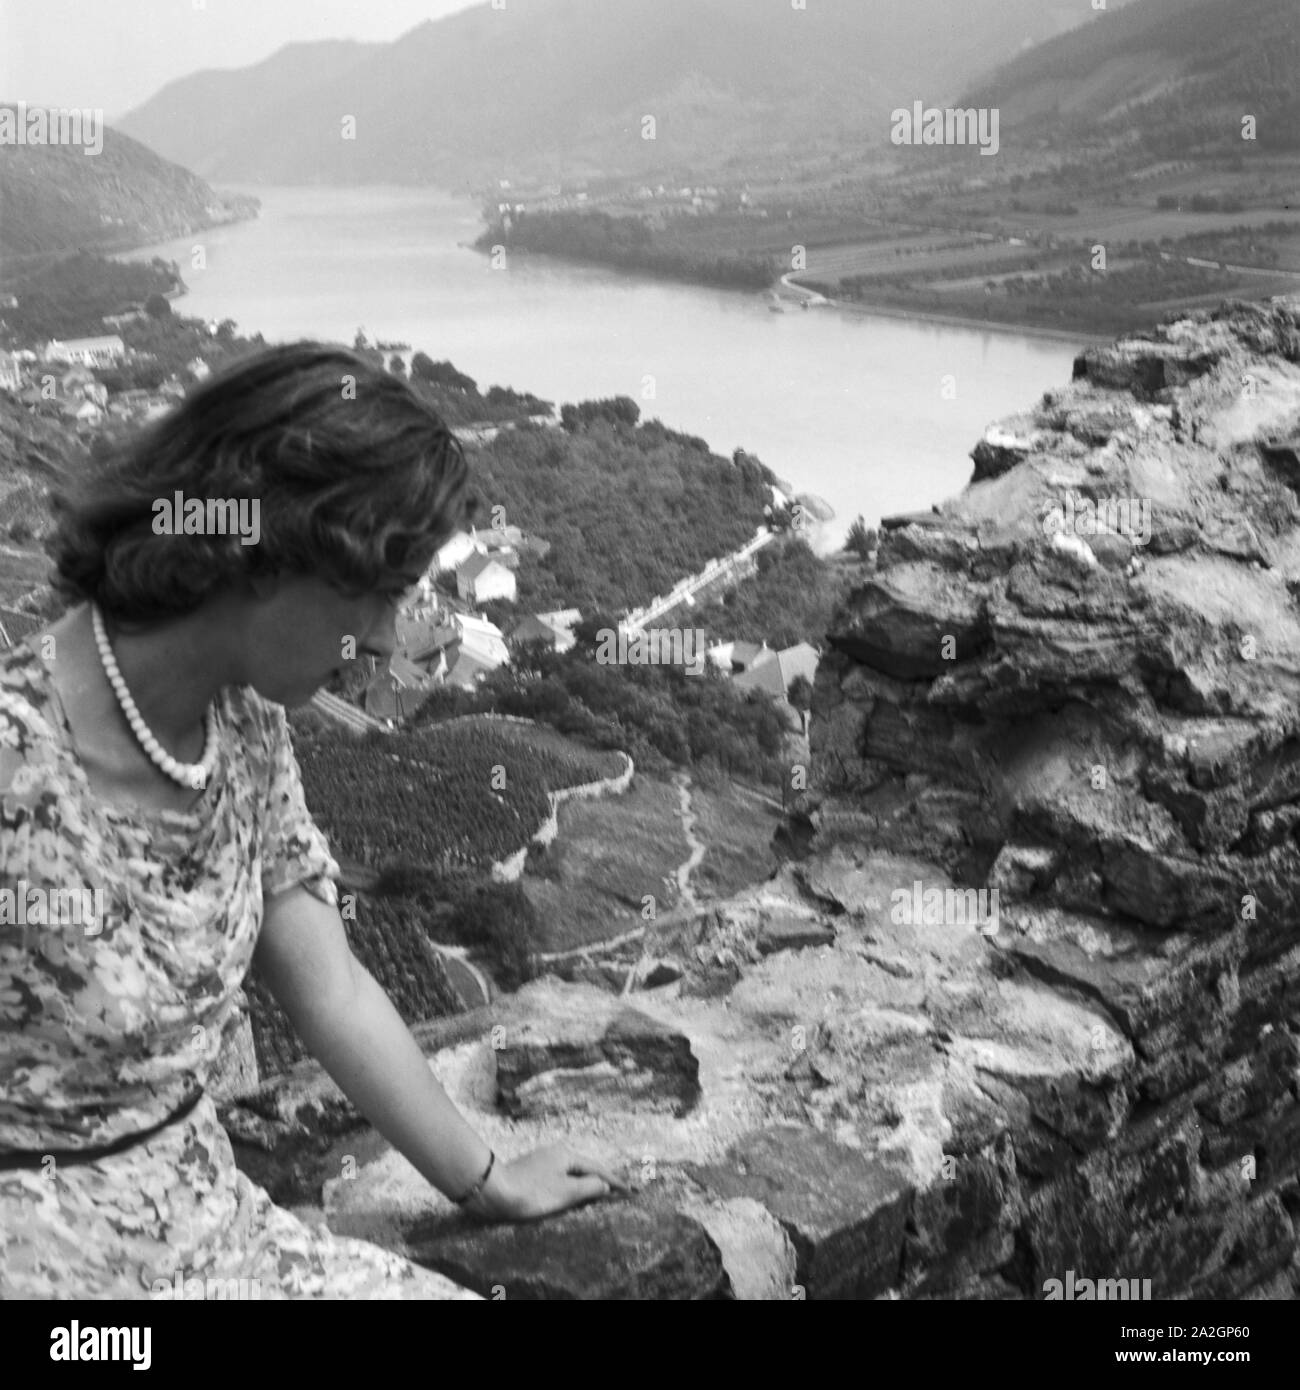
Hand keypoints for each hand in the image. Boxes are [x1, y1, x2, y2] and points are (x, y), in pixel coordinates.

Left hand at [466, 1144, 628, 1222]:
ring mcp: (541, 1161)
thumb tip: (605, 1185)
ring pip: (570, 1173)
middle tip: (616, 1192)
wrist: (493, 1191)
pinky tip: (567, 1196)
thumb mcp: (566, 1192)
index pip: (597, 1168)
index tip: (630, 1190)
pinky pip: (558, 1178)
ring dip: (584, 1183)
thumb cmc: (532, 1192)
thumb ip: (589, 1187)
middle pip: (584, 1167)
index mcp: (567, 1155)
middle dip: (600, 1179)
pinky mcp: (530, 1172)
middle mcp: (555, 1153)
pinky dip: (569, 1186)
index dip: (614, 1181)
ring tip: (596, 1196)